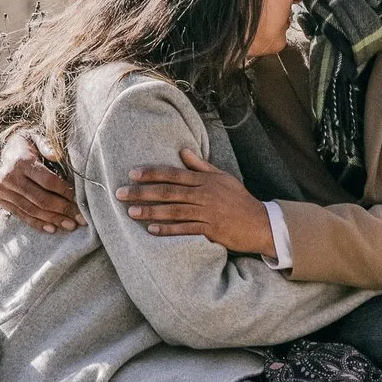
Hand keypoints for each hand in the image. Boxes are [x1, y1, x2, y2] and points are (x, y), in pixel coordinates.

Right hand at [0, 136, 80, 233]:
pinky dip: (37, 223)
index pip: (47, 181)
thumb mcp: (35, 136)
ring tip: (71, 226)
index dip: (65, 192)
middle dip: (63, 210)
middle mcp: (9, 177)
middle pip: (40, 199)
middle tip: (81, 219)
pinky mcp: (0, 200)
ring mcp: (3, 190)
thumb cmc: (25, 144)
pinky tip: (52, 228)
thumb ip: (47, 144)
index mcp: (20, 161)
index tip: (81, 200)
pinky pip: (21, 215)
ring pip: (31, 210)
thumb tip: (57, 155)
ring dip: (53, 220)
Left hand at [124, 150, 276, 256]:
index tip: (132, 174)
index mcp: (206, 181)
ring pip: (173, 211)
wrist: (261, 223)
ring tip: (130, 211)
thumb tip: (183, 151)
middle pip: (168, 192)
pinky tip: (151, 229)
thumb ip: (201, 166)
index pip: (174, 174)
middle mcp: (204, 195)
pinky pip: (185, 229)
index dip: (152, 173)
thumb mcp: (224, 178)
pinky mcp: (210, 230)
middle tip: (120, 193)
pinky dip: (168, 230)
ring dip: (150, 211)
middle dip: (142, 192)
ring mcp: (207, 213)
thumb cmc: (240, 200)